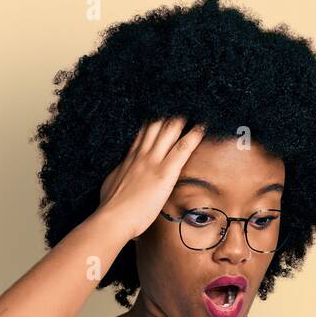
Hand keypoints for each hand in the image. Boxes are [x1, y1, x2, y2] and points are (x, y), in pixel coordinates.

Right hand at [96, 115, 205, 241]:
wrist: (112, 218)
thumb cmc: (110, 207)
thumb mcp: (111, 184)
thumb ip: (120, 175)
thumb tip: (120, 174)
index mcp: (130, 157)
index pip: (144, 132)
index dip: (154, 118)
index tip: (162, 107)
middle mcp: (142, 154)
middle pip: (157, 124)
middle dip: (170, 110)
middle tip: (182, 98)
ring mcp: (153, 161)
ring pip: (170, 129)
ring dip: (183, 116)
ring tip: (196, 104)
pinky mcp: (165, 172)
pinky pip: (183, 148)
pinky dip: (195, 135)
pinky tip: (205, 125)